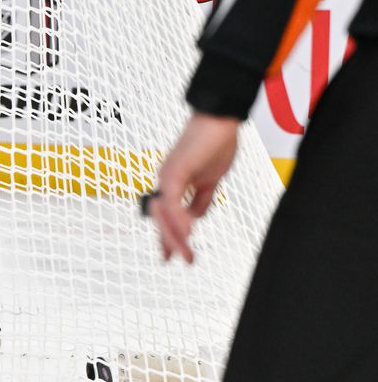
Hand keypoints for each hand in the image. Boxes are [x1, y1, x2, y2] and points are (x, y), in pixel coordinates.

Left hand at [147, 113, 241, 263]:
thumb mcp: (211, 180)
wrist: (220, 119)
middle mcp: (165, 181)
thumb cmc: (216, 144)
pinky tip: (187, 231)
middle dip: (171, 242)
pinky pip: (172, 199)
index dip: (166, 236)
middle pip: (162, 218)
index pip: (165, 216)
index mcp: (172, 184)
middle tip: (183, 261)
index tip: (169, 256)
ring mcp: (167, 175)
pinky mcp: (175, 170)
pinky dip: (178, 216)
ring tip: (186, 254)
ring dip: (176, 235)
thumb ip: (202, 199)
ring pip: (164, 213)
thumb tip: (196, 219)